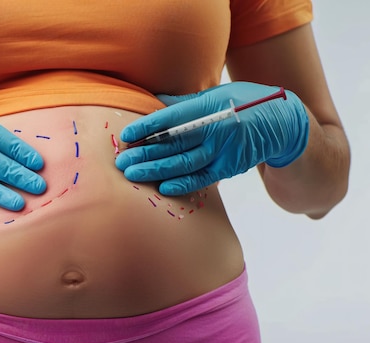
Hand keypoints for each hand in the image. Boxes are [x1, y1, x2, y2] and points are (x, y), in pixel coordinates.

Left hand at [115, 82, 308, 194]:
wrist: (281, 121)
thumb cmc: (240, 102)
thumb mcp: (214, 94)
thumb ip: (184, 102)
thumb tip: (152, 98)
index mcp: (209, 105)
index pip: (172, 117)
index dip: (147, 128)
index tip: (126, 136)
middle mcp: (216, 127)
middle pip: (174, 143)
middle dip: (145, 153)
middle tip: (121, 161)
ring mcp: (224, 149)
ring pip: (184, 163)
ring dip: (156, 170)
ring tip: (132, 174)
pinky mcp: (230, 167)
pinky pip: (202, 178)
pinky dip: (182, 184)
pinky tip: (162, 187)